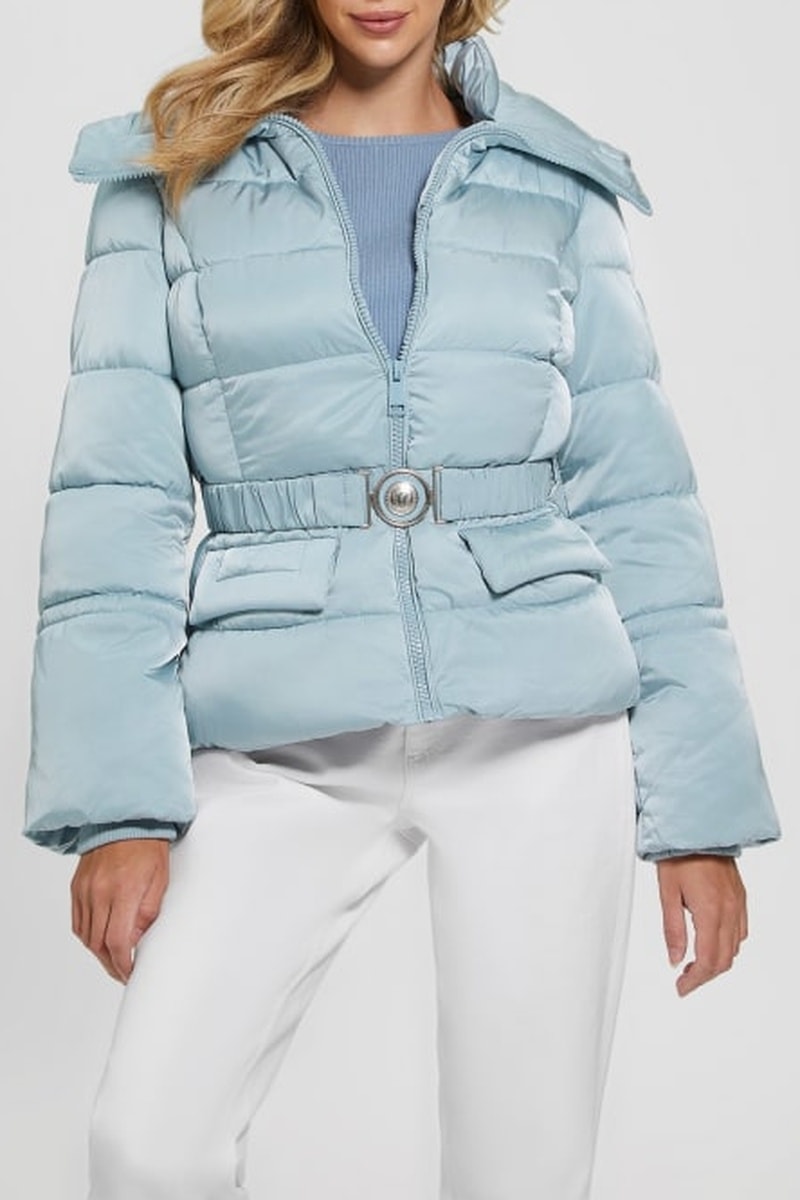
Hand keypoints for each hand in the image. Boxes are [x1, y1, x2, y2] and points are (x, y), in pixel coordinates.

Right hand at [71, 839, 170, 983]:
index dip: (123, 963)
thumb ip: (149, 912)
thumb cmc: (148, 847)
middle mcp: (100, 893)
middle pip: (99, 944)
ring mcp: (85, 890)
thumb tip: (138, 940)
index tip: (130, 973)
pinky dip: (87, 936)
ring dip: (99, 953)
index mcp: (124, 891)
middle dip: (111, 964)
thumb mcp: (160, 880)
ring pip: (86, 936)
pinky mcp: (77, 887)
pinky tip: (99, 940)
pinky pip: (78, 922)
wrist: (125, 820)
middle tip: (123, 972)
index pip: (117, 940)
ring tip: (113, 960)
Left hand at [656, 855, 747, 996]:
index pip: (708, 961)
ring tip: (695, 964)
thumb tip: (675, 960)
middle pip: (724, 959)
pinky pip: (740, 930)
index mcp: (710, 912)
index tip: (681, 988)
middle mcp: (729, 910)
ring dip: (718, 961)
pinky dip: (728, 945)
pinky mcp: (740, 896)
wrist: (698, 827)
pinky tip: (713, 942)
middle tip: (685, 980)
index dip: (695, 981)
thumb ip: (673, 930)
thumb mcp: (667, 893)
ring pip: (735, 947)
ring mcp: (738, 903)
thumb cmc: (679, 854)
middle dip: (705, 975)